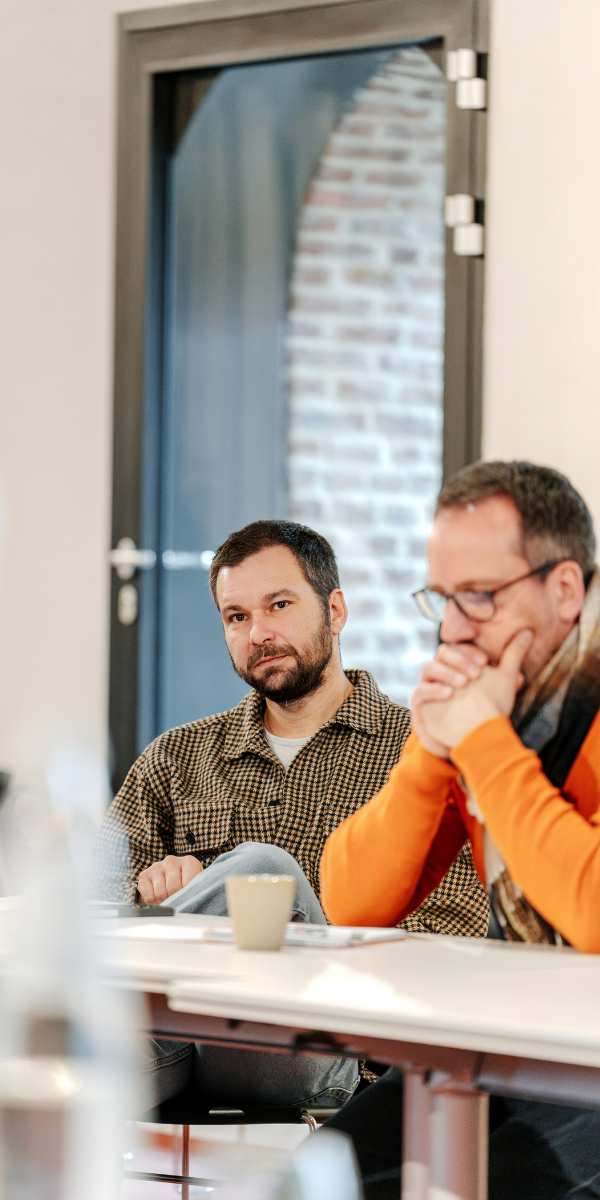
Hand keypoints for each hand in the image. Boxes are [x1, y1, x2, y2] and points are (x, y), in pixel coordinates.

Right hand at [137, 854, 203, 902]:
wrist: (168, 888)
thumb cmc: (185, 888)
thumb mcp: (194, 888)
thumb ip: (193, 892)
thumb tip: (186, 902)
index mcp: (189, 862)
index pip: (189, 882)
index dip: (187, 894)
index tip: (187, 896)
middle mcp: (172, 861)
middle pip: (173, 888)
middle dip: (174, 897)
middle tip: (175, 899)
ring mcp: (156, 866)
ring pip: (160, 893)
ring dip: (163, 900)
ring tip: (166, 898)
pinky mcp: (143, 875)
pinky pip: (148, 895)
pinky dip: (152, 901)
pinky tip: (156, 897)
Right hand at [419, 629, 532, 752]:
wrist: (475, 737)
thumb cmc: (490, 706)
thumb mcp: (504, 679)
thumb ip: (514, 654)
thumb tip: (528, 632)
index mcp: (459, 662)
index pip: (458, 646)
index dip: (469, 651)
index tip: (484, 662)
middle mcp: (442, 671)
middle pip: (442, 653)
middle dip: (459, 660)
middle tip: (476, 674)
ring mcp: (429, 685)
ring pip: (429, 668)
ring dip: (447, 673)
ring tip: (464, 684)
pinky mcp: (421, 703)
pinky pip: (420, 691)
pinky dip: (434, 689)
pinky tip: (449, 694)